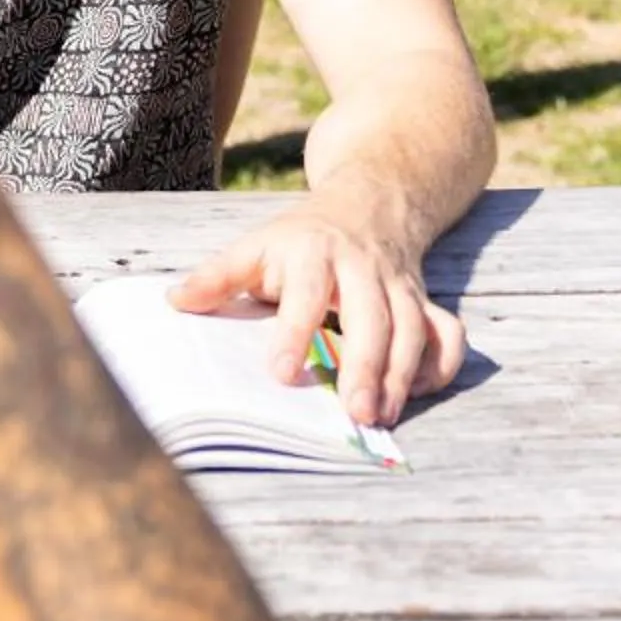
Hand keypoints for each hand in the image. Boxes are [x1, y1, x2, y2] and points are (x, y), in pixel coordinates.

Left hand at [171, 207, 466, 426]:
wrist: (367, 205)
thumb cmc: (299, 240)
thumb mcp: (255, 247)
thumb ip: (217, 276)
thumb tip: (174, 301)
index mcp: (313, 253)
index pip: (306, 293)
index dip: (294, 332)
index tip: (278, 373)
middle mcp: (362, 268)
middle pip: (372, 316)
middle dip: (365, 365)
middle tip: (355, 413)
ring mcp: (399, 286)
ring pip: (412, 328)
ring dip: (400, 375)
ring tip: (382, 415)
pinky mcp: (425, 301)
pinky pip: (447, 333)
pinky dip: (440, 365)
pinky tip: (415, 392)